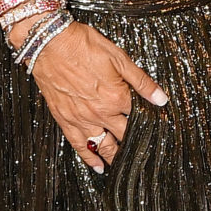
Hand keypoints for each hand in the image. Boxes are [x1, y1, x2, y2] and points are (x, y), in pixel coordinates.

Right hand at [22, 18, 165, 173]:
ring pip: (104, 145)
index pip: (139, 116)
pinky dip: (89, 158)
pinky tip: (97, 166)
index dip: (150, 122)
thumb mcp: (118, 58)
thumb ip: (141, 81)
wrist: (48, 44)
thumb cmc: (82, 45)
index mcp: (117, 97)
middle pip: (124, 135)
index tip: (157, 130)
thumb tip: (161, 98)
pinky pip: (79, 145)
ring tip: (125, 166)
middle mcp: (100, 112)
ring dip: (115, 156)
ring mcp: (82, 118)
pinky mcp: (65, 120)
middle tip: (146, 153)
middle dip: (136, 143)